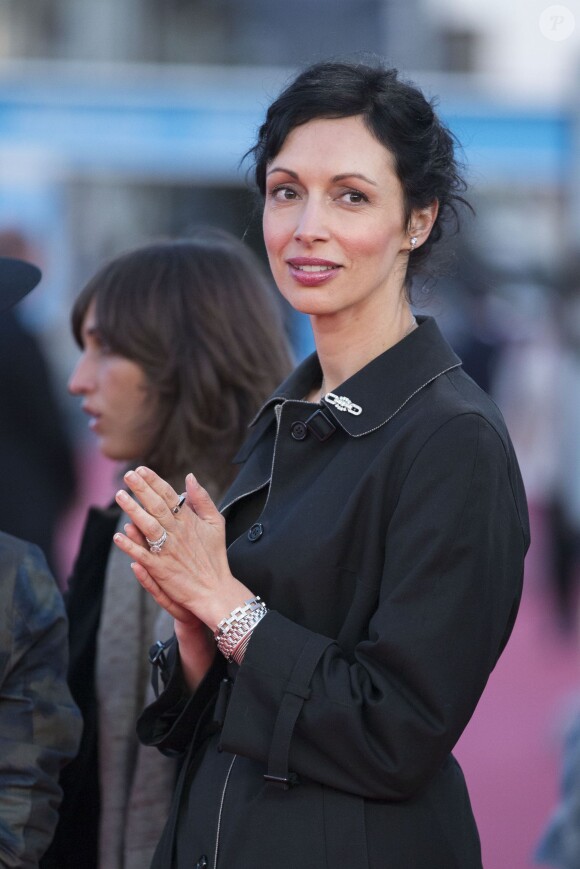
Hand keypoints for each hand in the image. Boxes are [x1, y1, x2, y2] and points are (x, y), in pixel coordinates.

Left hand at [112, 466, 252, 631]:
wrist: (216, 590)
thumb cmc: (215, 556)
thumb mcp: (216, 523)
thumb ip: (203, 499)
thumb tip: (191, 477)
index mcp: (189, 520)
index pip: (169, 495)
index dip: (154, 481)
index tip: (141, 470)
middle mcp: (178, 532)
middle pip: (157, 506)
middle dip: (141, 489)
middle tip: (128, 475)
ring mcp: (169, 550)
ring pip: (149, 526)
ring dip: (133, 510)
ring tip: (120, 496)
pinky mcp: (161, 568)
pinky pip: (143, 554)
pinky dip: (130, 545)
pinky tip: (119, 535)